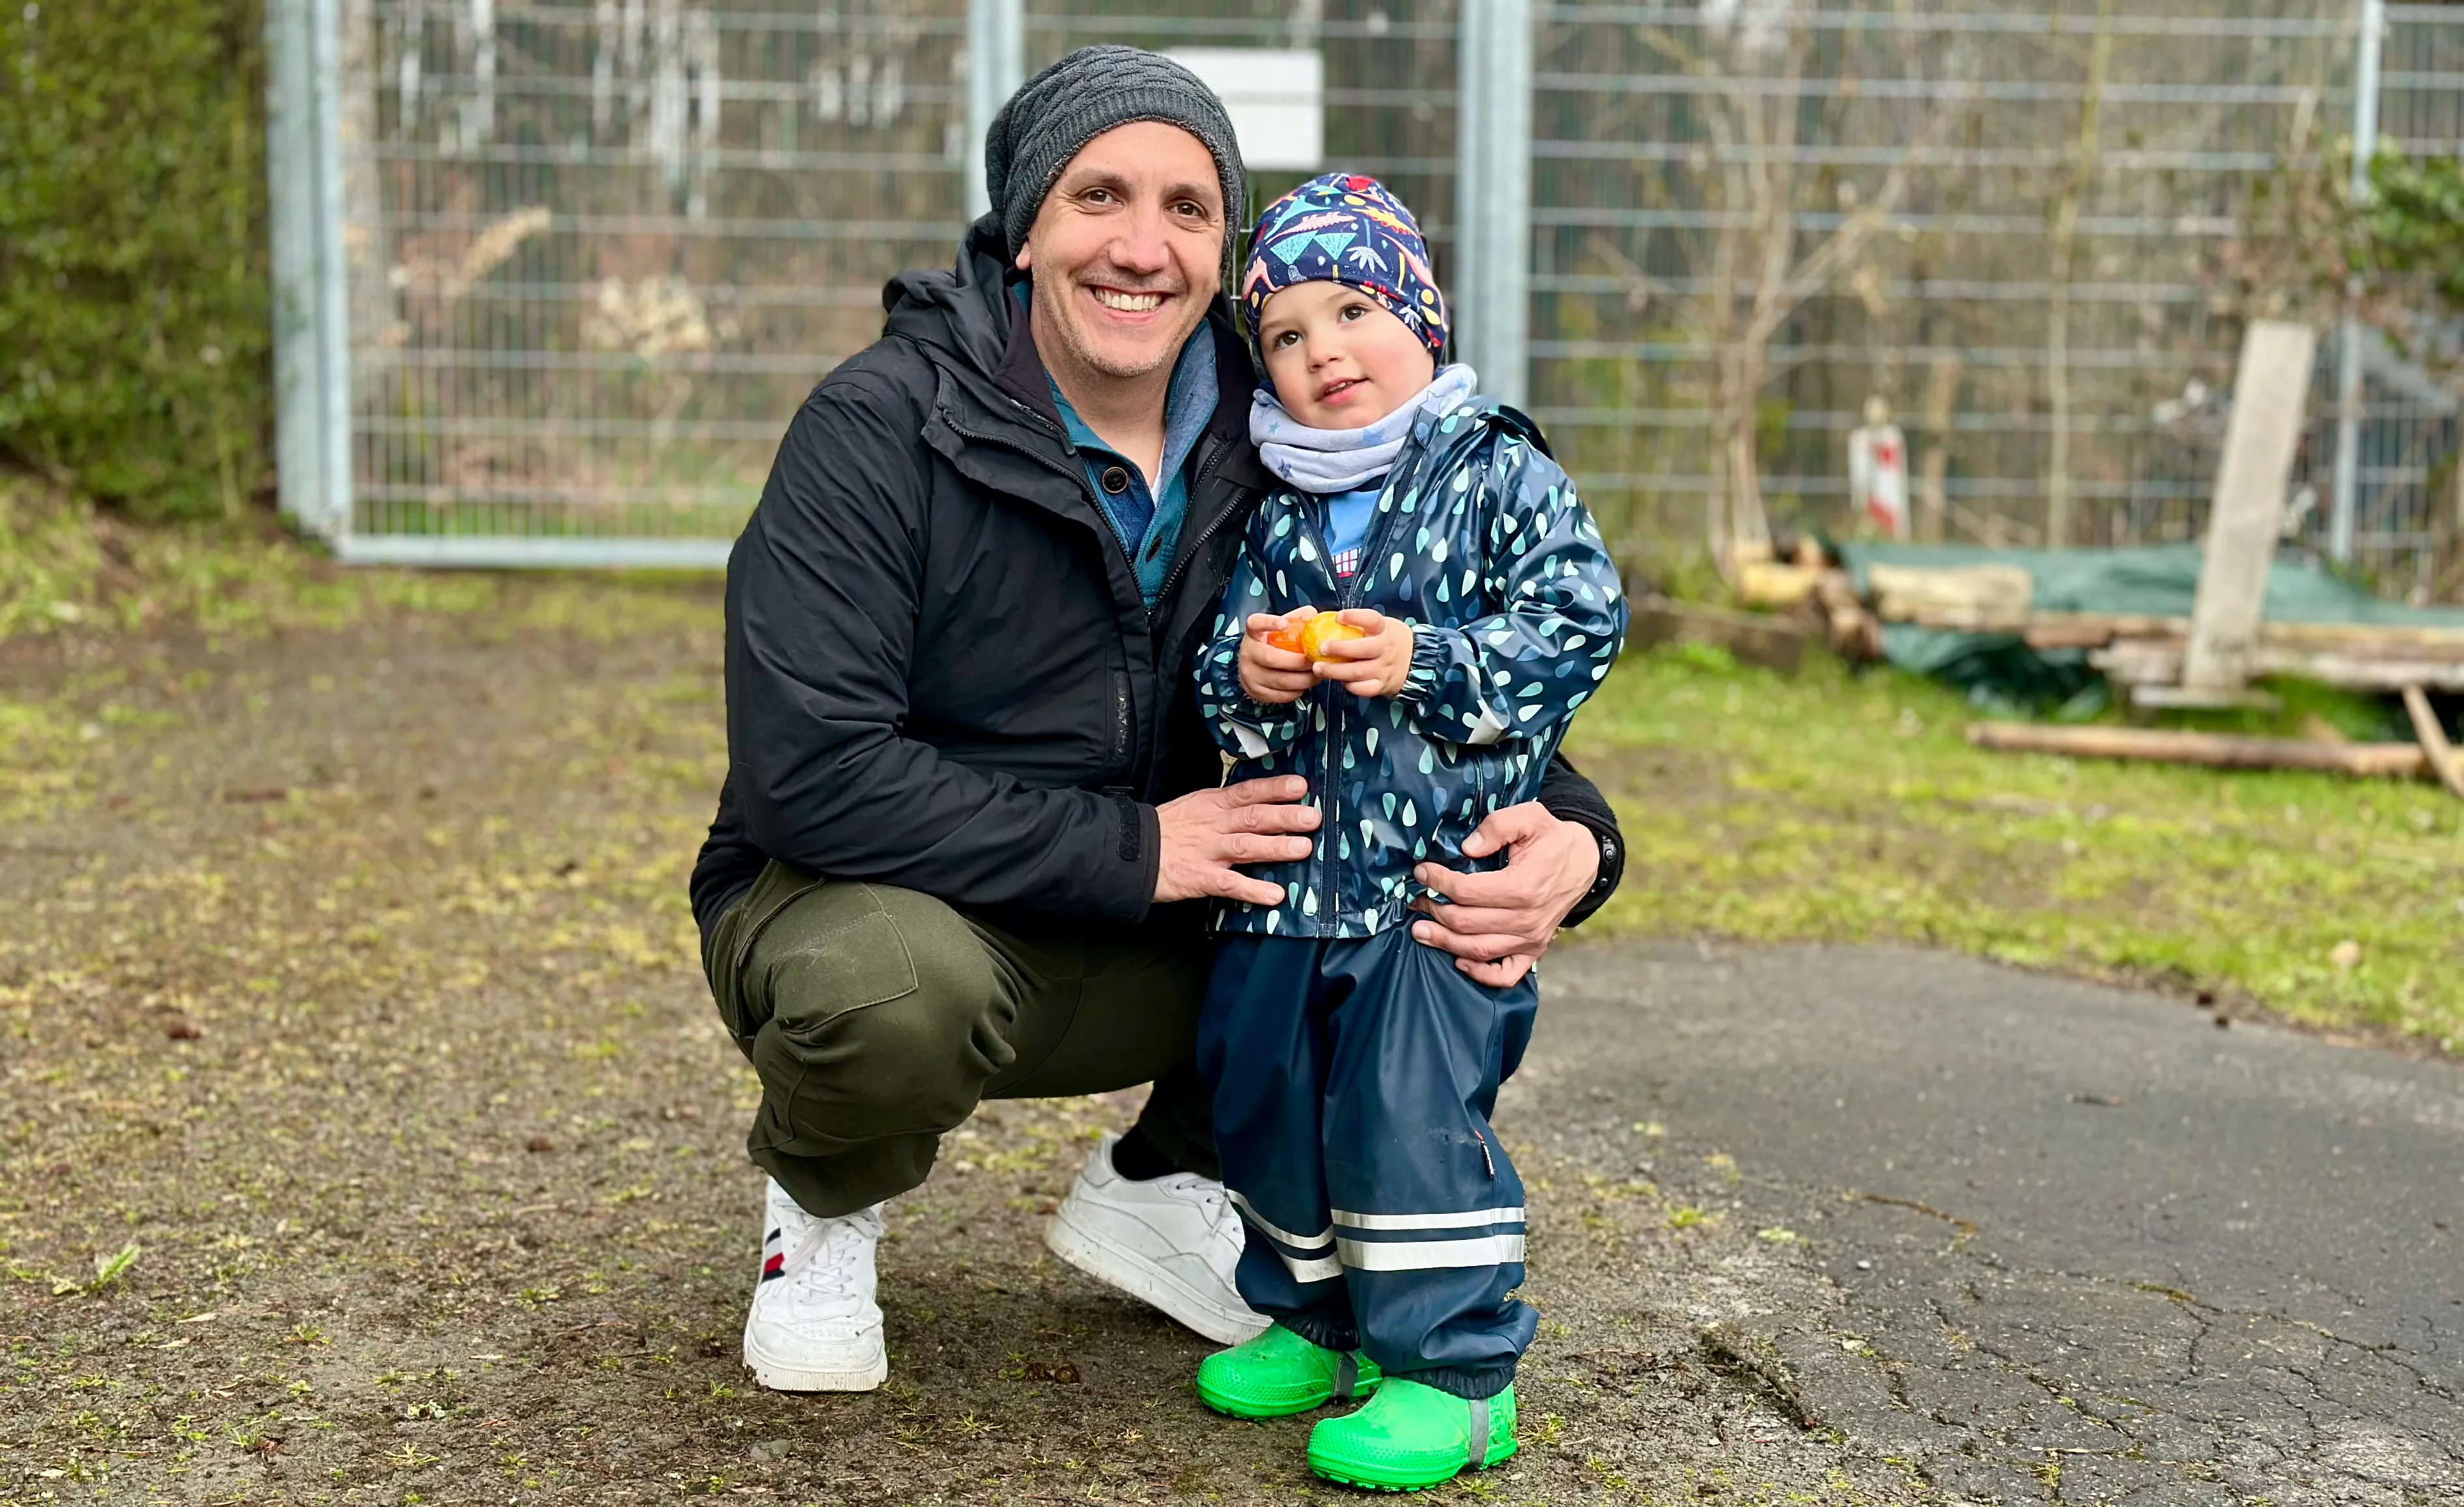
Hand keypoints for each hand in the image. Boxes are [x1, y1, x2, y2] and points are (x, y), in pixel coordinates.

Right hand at [1153, 775, 1320, 904]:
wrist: (1129, 852)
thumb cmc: (1167, 830)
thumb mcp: (1195, 806)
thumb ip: (1226, 806)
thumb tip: (1262, 802)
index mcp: (1212, 804)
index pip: (1247, 792)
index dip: (1274, 788)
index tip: (1300, 785)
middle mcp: (1214, 825)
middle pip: (1253, 817)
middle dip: (1285, 817)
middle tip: (1313, 818)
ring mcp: (1207, 852)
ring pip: (1246, 847)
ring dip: (1276, 848)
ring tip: (1303, 849)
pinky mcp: (1199, 878)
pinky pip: (1229, 884)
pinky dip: (1252, 889)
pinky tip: (1274, 896)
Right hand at [1239, 610, 1318, 703]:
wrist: (1253, 665)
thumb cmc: (1273, 643)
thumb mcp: (1282, 627)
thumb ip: (1298, 618)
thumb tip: (1312, 616)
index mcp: (1253, 632)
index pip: (1256, 623)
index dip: (1269, 623)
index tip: (1284, 624)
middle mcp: (1247, 652)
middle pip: (1271, 658)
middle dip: (1297, 662)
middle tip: (1314, 661)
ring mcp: (1249, 674)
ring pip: (1278, 680)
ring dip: (1302, 679)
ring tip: (1316, 674)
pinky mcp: (1255, 691)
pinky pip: (1279, 695)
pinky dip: (1296, 691)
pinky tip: (1305, 685)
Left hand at [1312, 608, 1414, 698]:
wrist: (1417, 660)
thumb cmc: (1389, 639)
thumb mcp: (1382, 625)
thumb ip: (1360, 624)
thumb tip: (1326, 619)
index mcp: (1384, 629)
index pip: (1371, 620)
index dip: (1355, 617)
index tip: (1338, 617)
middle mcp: (1385, 649)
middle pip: (1363, 649)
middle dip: (1340, 648)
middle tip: (1321, 647)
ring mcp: (1384, 669)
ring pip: (1358, 672)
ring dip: (1336, 671)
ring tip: (1318, 668)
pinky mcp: (1382, 685)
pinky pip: (1364, 689)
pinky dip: (1350, 686)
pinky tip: (1339, 681)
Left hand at [1408, 801, 1601, 986]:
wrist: (1583, 862)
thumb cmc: (1550, 839)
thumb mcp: (1529, 817)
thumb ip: (1497, 827)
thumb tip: (1467, 848)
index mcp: (1523, 886)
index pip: (1467, 892)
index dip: (1438, 882)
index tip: (1421, 872)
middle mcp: (1526, 919)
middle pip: (1466, 923)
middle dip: (1434, 911)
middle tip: (1416, 899)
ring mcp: (1531, 939)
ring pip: (1478, 950)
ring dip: (1444, 942)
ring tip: (1420, 930)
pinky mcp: (1534, 950)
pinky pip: (1506, 975)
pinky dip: (1480, 974)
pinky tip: (1459, 961)